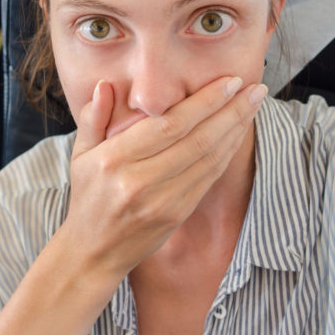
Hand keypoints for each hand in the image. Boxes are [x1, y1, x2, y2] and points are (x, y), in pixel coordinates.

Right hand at [61, 76, 265, 278]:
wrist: (93, 253)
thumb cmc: (87, 197)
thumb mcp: (80, 156)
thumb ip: (92, 119)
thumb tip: (105, 85)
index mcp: (114, 160)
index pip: (169, 124)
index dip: (204, 102)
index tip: (229, 81)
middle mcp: (139, 181)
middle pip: (196, 139)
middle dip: (231, 110)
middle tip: (255, 87)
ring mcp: (162, 201)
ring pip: (208, 158)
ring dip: (236, 129)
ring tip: (254, 104)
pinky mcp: (177, 215)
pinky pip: (208, 177)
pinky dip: (227, 152)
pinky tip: (238, 133)